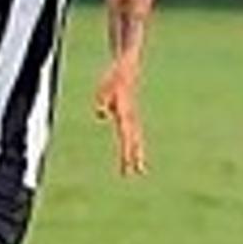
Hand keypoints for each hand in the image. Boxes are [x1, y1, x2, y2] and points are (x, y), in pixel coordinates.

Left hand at [93, 60, 146, 175]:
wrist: (126, 70)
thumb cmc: (112, 80)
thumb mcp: (103, 90)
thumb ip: (102, 103)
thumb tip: (101, 115)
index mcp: (125, 114)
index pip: (126, 137)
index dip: (126, 151)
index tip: (127, 164)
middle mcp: (131, 118)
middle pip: (134, 141)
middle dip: (135, 158)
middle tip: (138, 173)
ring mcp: (133, 117)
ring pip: (137, 139)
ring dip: (138, 155)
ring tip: (141, 170)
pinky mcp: (131, 116)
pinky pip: (134, 135)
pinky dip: (136, 146)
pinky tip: (136, 156)